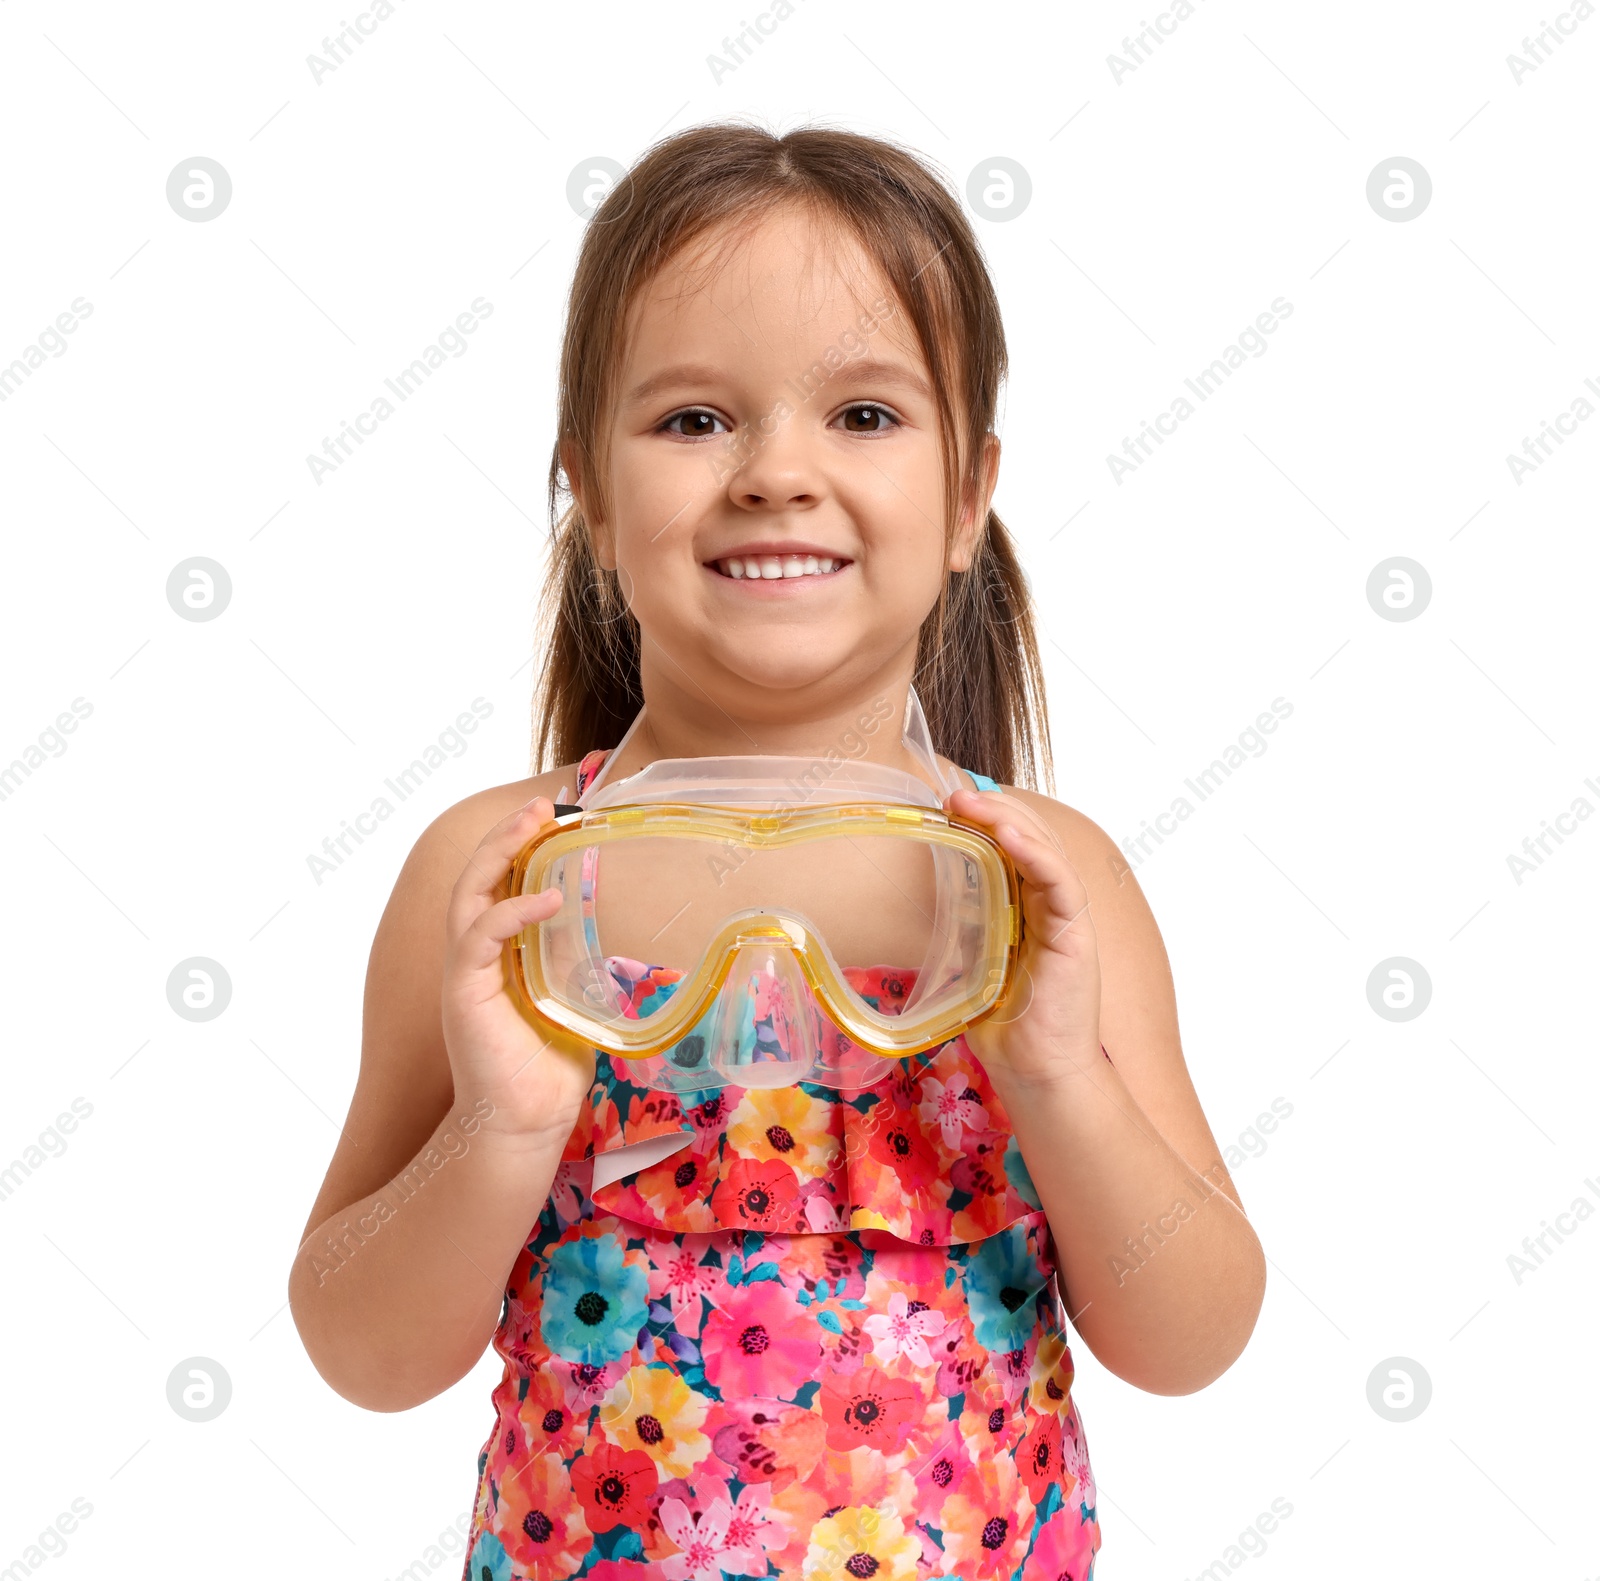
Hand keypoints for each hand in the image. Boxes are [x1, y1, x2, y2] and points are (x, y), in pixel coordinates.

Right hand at [439, 793, 595, 1146]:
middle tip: (542, 805)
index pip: (501, 885)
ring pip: (470, 894)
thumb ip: (575, 964)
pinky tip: (547, 899)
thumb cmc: (548, 1068)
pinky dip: (512, 912)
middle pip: (479, 877)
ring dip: (498, 853)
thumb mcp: (571, 1000)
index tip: (554, 818)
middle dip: (506, 835)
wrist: (526, 1122)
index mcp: (499, 954)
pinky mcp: (464, 992)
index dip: (520, 848)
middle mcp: (476, 956)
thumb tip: (605, 933)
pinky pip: (480, 937)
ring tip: (533, 824)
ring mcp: (466, 972)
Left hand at [943, 786, 1103, 1088]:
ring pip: (1045, 848)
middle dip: (992, 809)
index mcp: (1029, 907)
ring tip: (971, 802)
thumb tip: (924, 909)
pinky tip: (1008, 836)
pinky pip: (1060, 881)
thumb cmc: (1007, 1028)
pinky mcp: (1075, 933)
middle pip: (1030, 837)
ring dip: (1007, 819)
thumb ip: (964, 933)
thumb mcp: (974, 965)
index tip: (946, 804)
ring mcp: (1066, 916)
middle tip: (951, 794)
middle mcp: (1051, 904)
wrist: (1038, 1073)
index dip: (985, 820)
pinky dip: (1035, 853)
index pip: (1012, 847)